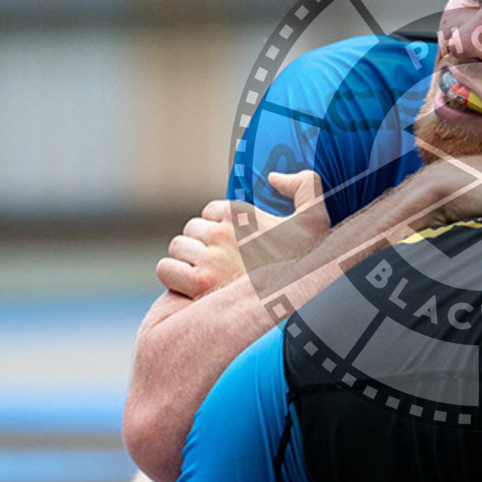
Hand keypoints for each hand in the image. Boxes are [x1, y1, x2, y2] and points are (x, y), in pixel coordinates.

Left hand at [155, 171, 329, 298]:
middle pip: (191, 229)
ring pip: (177, 248)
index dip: (220, 227)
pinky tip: (193, 286)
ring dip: (187, 260)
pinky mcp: (199, 283)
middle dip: (202, 244)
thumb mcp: (316, 217)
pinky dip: (173, 277)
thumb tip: (274, 177)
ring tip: (208, 275)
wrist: (298, 303)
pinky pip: (166, 269)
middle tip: (222, 263)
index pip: (211, 210)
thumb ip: (305, 185)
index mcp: (244, 214)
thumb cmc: (307, 263)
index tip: (236, 246)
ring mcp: (210, 258)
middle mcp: (224, 233)